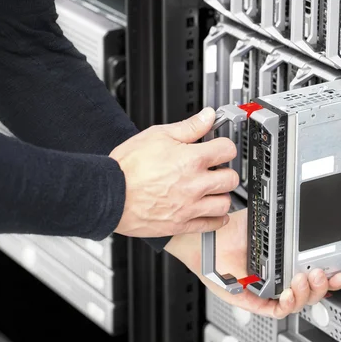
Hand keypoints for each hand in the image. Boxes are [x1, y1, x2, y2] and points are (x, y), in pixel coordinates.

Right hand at [109, 108, 238, 237]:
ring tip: (213, 191)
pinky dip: (217, 220)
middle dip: (226, 172)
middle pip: (231, 179)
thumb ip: (188, 127)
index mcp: (191, 160)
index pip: (227, 149)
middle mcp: (194, 184)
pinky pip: (211, 225)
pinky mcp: (181, 224)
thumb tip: (207, 116)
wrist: (109, 194)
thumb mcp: (157, 135)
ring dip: (222, 196)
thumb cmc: (128, 167)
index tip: (220, 148)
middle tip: (216, 170)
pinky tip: (213, 212)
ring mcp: (189, 206)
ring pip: (224, 204)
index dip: (224, 146)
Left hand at [165, 209, 340, 318]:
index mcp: (286, 261)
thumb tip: (304, 217)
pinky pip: (277, 310)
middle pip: (312, 291)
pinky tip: (289, 292)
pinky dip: (288, 303)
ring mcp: (269, 290)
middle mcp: (280, 278)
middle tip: (322, 273)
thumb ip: (284, 226)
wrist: (207, 241)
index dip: (331, 275)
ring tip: (303, 278)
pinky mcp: (255, 301)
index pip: (315, 273)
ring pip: (299, 302)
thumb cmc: (230, 232)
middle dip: (323, 284)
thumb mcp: (264, 224)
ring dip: (307, 292)